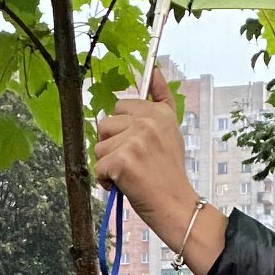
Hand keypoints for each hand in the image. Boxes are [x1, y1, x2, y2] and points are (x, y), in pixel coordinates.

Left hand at [95, 69, 226, 274]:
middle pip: (106, 125)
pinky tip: (124, 185)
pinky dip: (106, 180)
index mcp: (158, 112)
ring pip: (99, 147)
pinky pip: (98, 166)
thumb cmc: (169, 173)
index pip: (122, 106)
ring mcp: (134, 140)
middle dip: (113, 146)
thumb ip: (161, 99)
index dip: (125, 129)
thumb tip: (154, 68)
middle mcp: (148, 122)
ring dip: (109, 164)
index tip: (139, 146)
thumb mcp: (171, 131)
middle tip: (135, 163)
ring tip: (131, 174)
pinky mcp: (122, 160)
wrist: (176, 205)